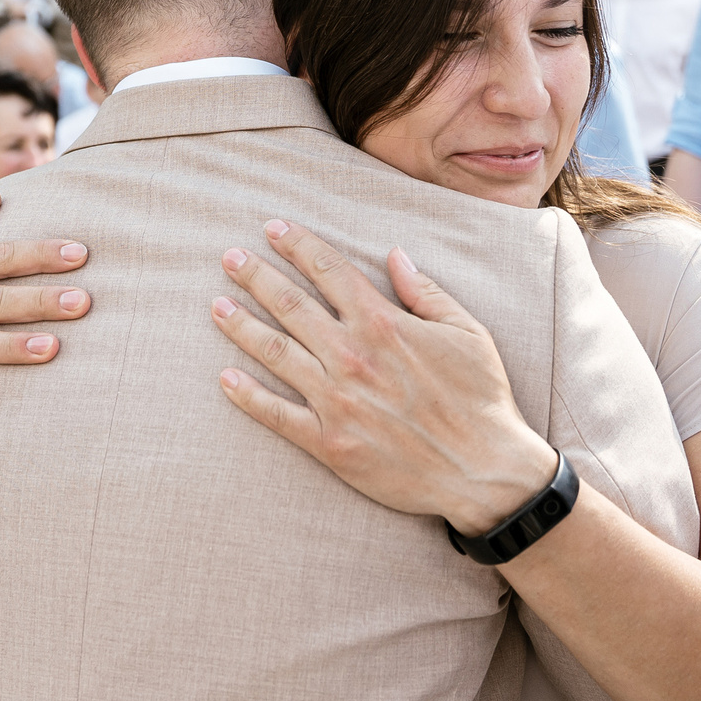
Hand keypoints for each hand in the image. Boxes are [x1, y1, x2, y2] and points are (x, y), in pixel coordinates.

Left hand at [210, 219, 556, 532]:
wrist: (484, 471)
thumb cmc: (481, 399)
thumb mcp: (467, 332)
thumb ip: (426, 291)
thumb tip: (394, 255)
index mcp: (383, 324)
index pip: (328, 270)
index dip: (298, 245)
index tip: (273, 228)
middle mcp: (352, 356)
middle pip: (290, 304)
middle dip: (256, 276)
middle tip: (229, 258)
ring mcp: (335, 400)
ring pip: (275, 352)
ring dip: (241, 325)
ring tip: (216, 305)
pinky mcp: (329, 442)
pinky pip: (277, 415)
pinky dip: (247, 396)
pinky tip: (225, 379)